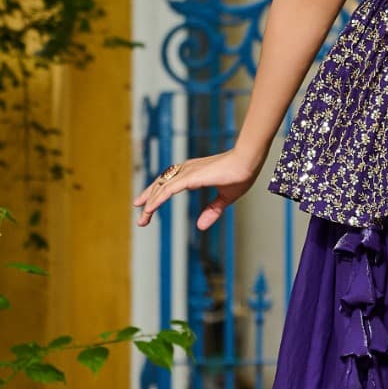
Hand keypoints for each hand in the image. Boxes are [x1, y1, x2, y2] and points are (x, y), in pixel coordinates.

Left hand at [134, 148, 260, 232]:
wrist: (248, 162)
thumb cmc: (240, 174)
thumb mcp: (225, 198)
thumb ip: (212, 211)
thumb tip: (200, 226)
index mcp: (193, 172)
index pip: (169, 182)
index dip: (157, 193)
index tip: (147, 205)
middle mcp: (186, 170)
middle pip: (161, 184)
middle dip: (149, 199)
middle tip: (139, 214)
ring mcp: (187, 173)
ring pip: (162, 188)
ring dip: (150, 203)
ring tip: (142, 218)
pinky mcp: (190, 177)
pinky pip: (168, 190)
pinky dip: (157, 200)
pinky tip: (149, 209)